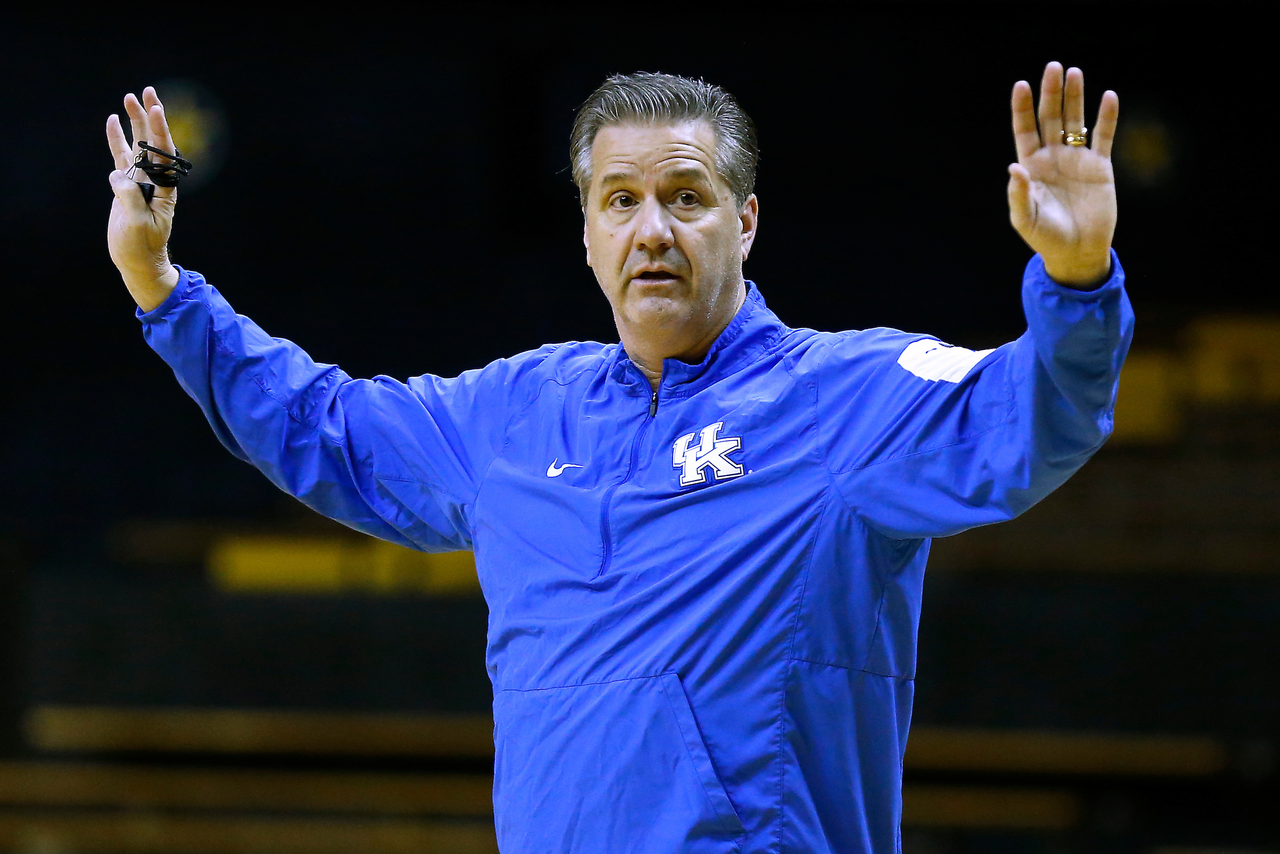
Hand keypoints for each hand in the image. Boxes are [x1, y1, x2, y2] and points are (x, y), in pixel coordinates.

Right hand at [106, 86, 180, 310]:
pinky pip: (121, 157)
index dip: (160, 131)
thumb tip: (118, 176)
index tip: (156, 109)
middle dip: (150, 116)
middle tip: (147, 91)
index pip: (164, 154)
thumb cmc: (142, 246)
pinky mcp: (126, 185)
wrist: (137, 260)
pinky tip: (113, 121)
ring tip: (129, 97)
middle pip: (153, 142)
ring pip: (137, 145)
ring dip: (135, 122)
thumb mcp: (137, 224)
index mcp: (165, 188)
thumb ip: (130, 198)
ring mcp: (140, 180)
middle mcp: (155, 180)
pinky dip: (117, 139)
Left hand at [1008, 62, 1118, 288]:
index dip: (1022, 108)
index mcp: (1031, 167)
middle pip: (1051, 118)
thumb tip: (1013, 167)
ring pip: (1076, 122)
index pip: (1025, 130)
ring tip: (1075, 72)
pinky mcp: (1100, 167)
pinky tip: (1109, 96)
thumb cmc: (1046, 238)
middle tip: (1054, 67)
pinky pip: (1104, 137)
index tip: (1021, 84)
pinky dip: (1107, 118)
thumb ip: (1018, 193)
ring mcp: (1077, 160)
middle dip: (1051, 94)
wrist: (1078, 252)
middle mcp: (1053, 158)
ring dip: (1076, 98)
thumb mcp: (1025, 218)